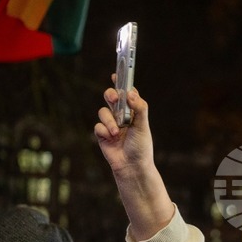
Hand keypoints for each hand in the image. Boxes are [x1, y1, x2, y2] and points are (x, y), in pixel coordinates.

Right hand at [94, 80, 174, 241]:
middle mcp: (122, 115)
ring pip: (103, 112)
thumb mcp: (143, 126)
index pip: (127, 93)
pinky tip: (110, 138)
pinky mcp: (102, 135)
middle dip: (111, 95)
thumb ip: (139, 108)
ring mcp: (111, 124)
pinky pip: (98, 126)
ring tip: (117, 132)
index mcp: (134, 111)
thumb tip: (131, 93)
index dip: (122, 82)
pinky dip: (103, 131)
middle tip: (115, 98)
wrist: (132, 167)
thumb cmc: (141, 147)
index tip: (116, 74)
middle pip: (111, 97)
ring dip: (109, 121)